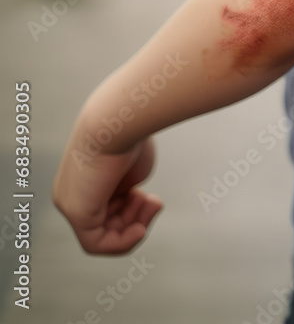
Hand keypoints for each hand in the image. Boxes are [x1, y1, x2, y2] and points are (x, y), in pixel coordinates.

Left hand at [52, 134, 162, 254]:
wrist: (119, 118)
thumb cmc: (130, 134)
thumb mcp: (131, 166)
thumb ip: (127, 187)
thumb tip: (128, 200)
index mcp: (84, 181)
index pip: (108, 211)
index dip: (134, 211)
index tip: (151, 197)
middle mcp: (71, 194)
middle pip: (107, 224)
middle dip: (137, 218)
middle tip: (155, 203)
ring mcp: (71, 204)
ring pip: (104, 236)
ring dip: (135, 227)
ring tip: (152, 205)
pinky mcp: (76, 211)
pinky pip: (97, 243)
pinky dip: (122, 243)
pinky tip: (140, 230)